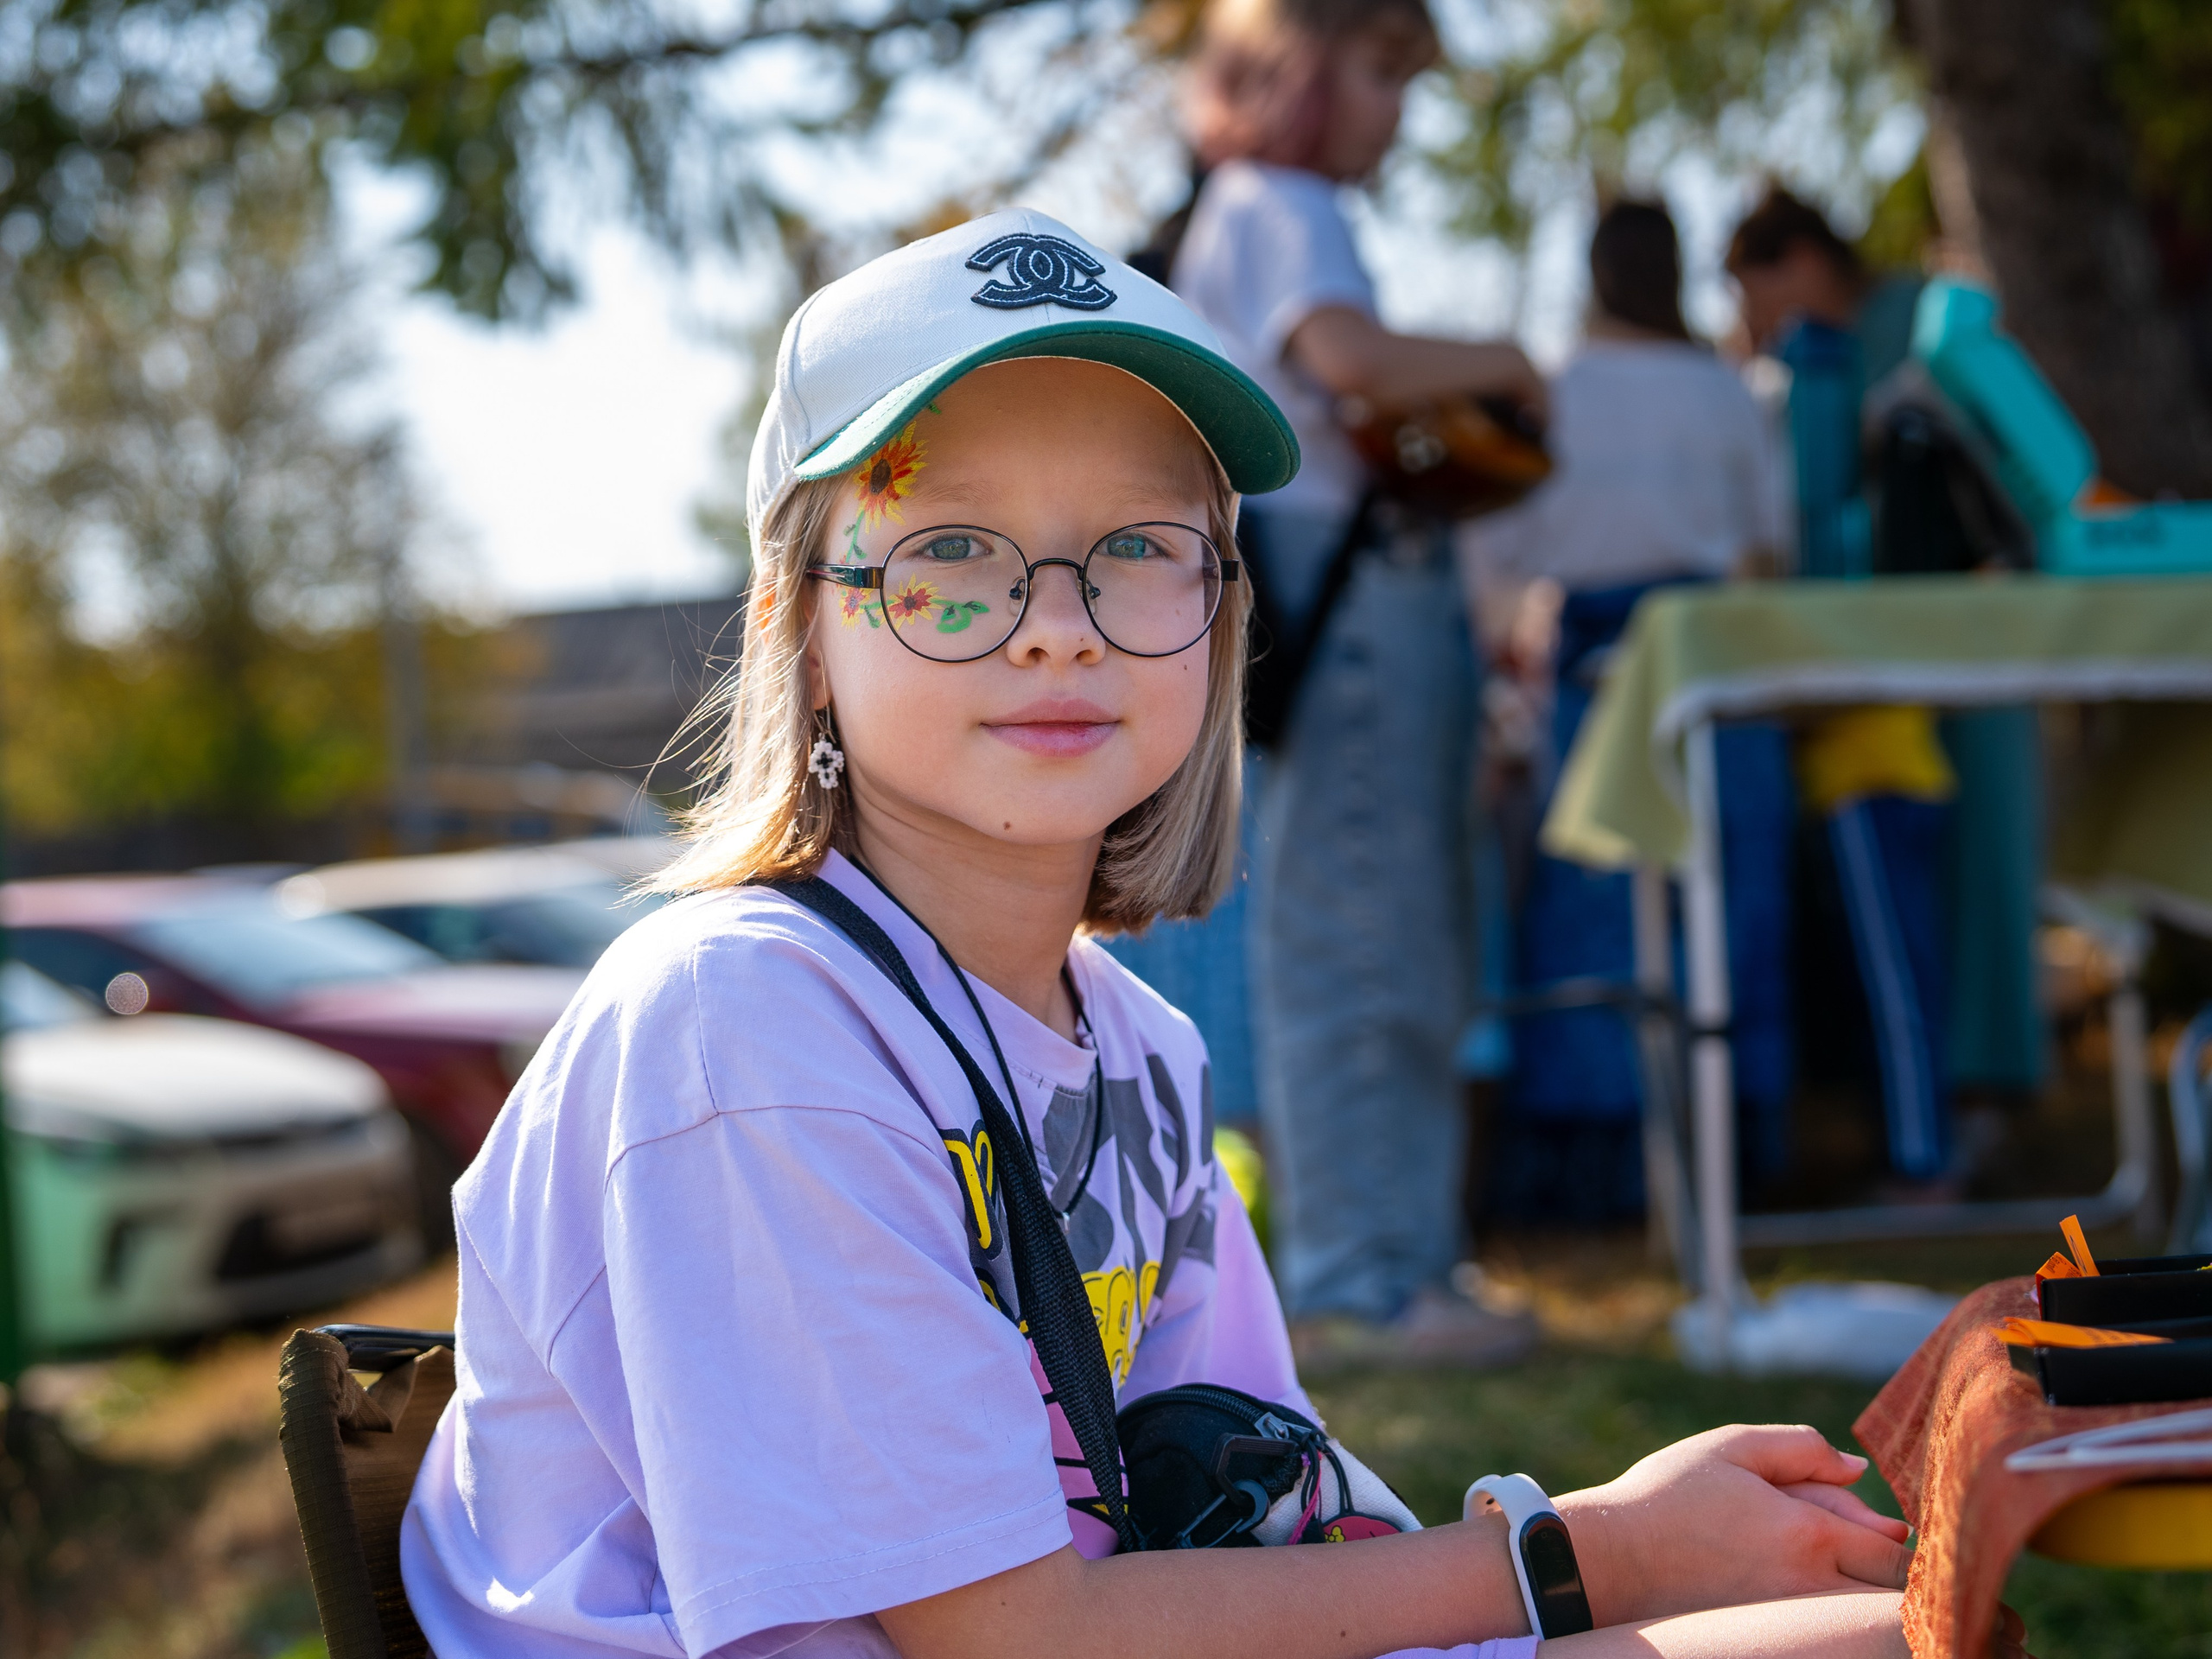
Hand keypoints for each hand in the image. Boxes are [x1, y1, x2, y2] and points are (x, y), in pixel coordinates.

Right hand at [1556, 1424, 1913, 1626]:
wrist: (1609, 1559)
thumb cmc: (1665, 1495)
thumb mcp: (1728, 1446)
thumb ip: (1800, 1447)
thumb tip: (1856, 1467)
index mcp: (1806, 1534)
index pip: (1893, 1551)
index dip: (1901, 1539)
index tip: (1893, 1528)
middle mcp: (1807, 1587)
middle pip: (1888, 1595)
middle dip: (1892, 1573)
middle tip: (1872, 1550)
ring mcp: (1788, 1620)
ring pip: (1854, 1618)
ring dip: (1859, 1594)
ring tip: (1836, 1569)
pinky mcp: (1764, 1636)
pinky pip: (1818, 1628)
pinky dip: (1824, 1609)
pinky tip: (1798, 1585)